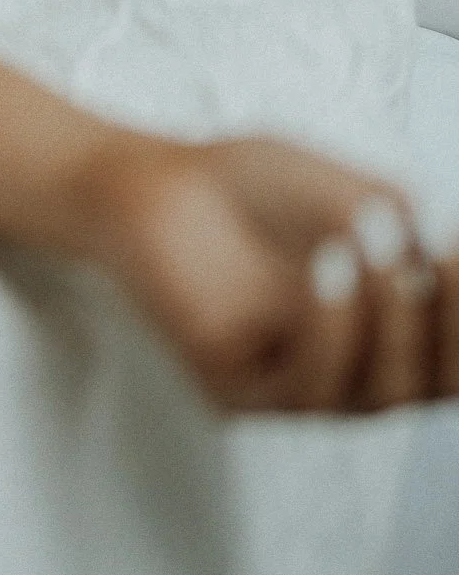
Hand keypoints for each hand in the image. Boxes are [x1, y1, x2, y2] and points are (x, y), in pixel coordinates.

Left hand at [86, 133, 458, 411]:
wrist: (145, 181)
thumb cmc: (238, 184)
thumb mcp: (333, 186)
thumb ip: (389, 211)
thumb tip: (427, 242)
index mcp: (376, 330)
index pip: (450, 350)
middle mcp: (344, 369)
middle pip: (429, 383)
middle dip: (449, 327)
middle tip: (442, 262)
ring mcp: (292, 386)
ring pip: (377, 393)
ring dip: (392, 321)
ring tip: (378, 248)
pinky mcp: (236, 390)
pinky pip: (304, 384)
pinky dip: (331, 330)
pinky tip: (333, 271)